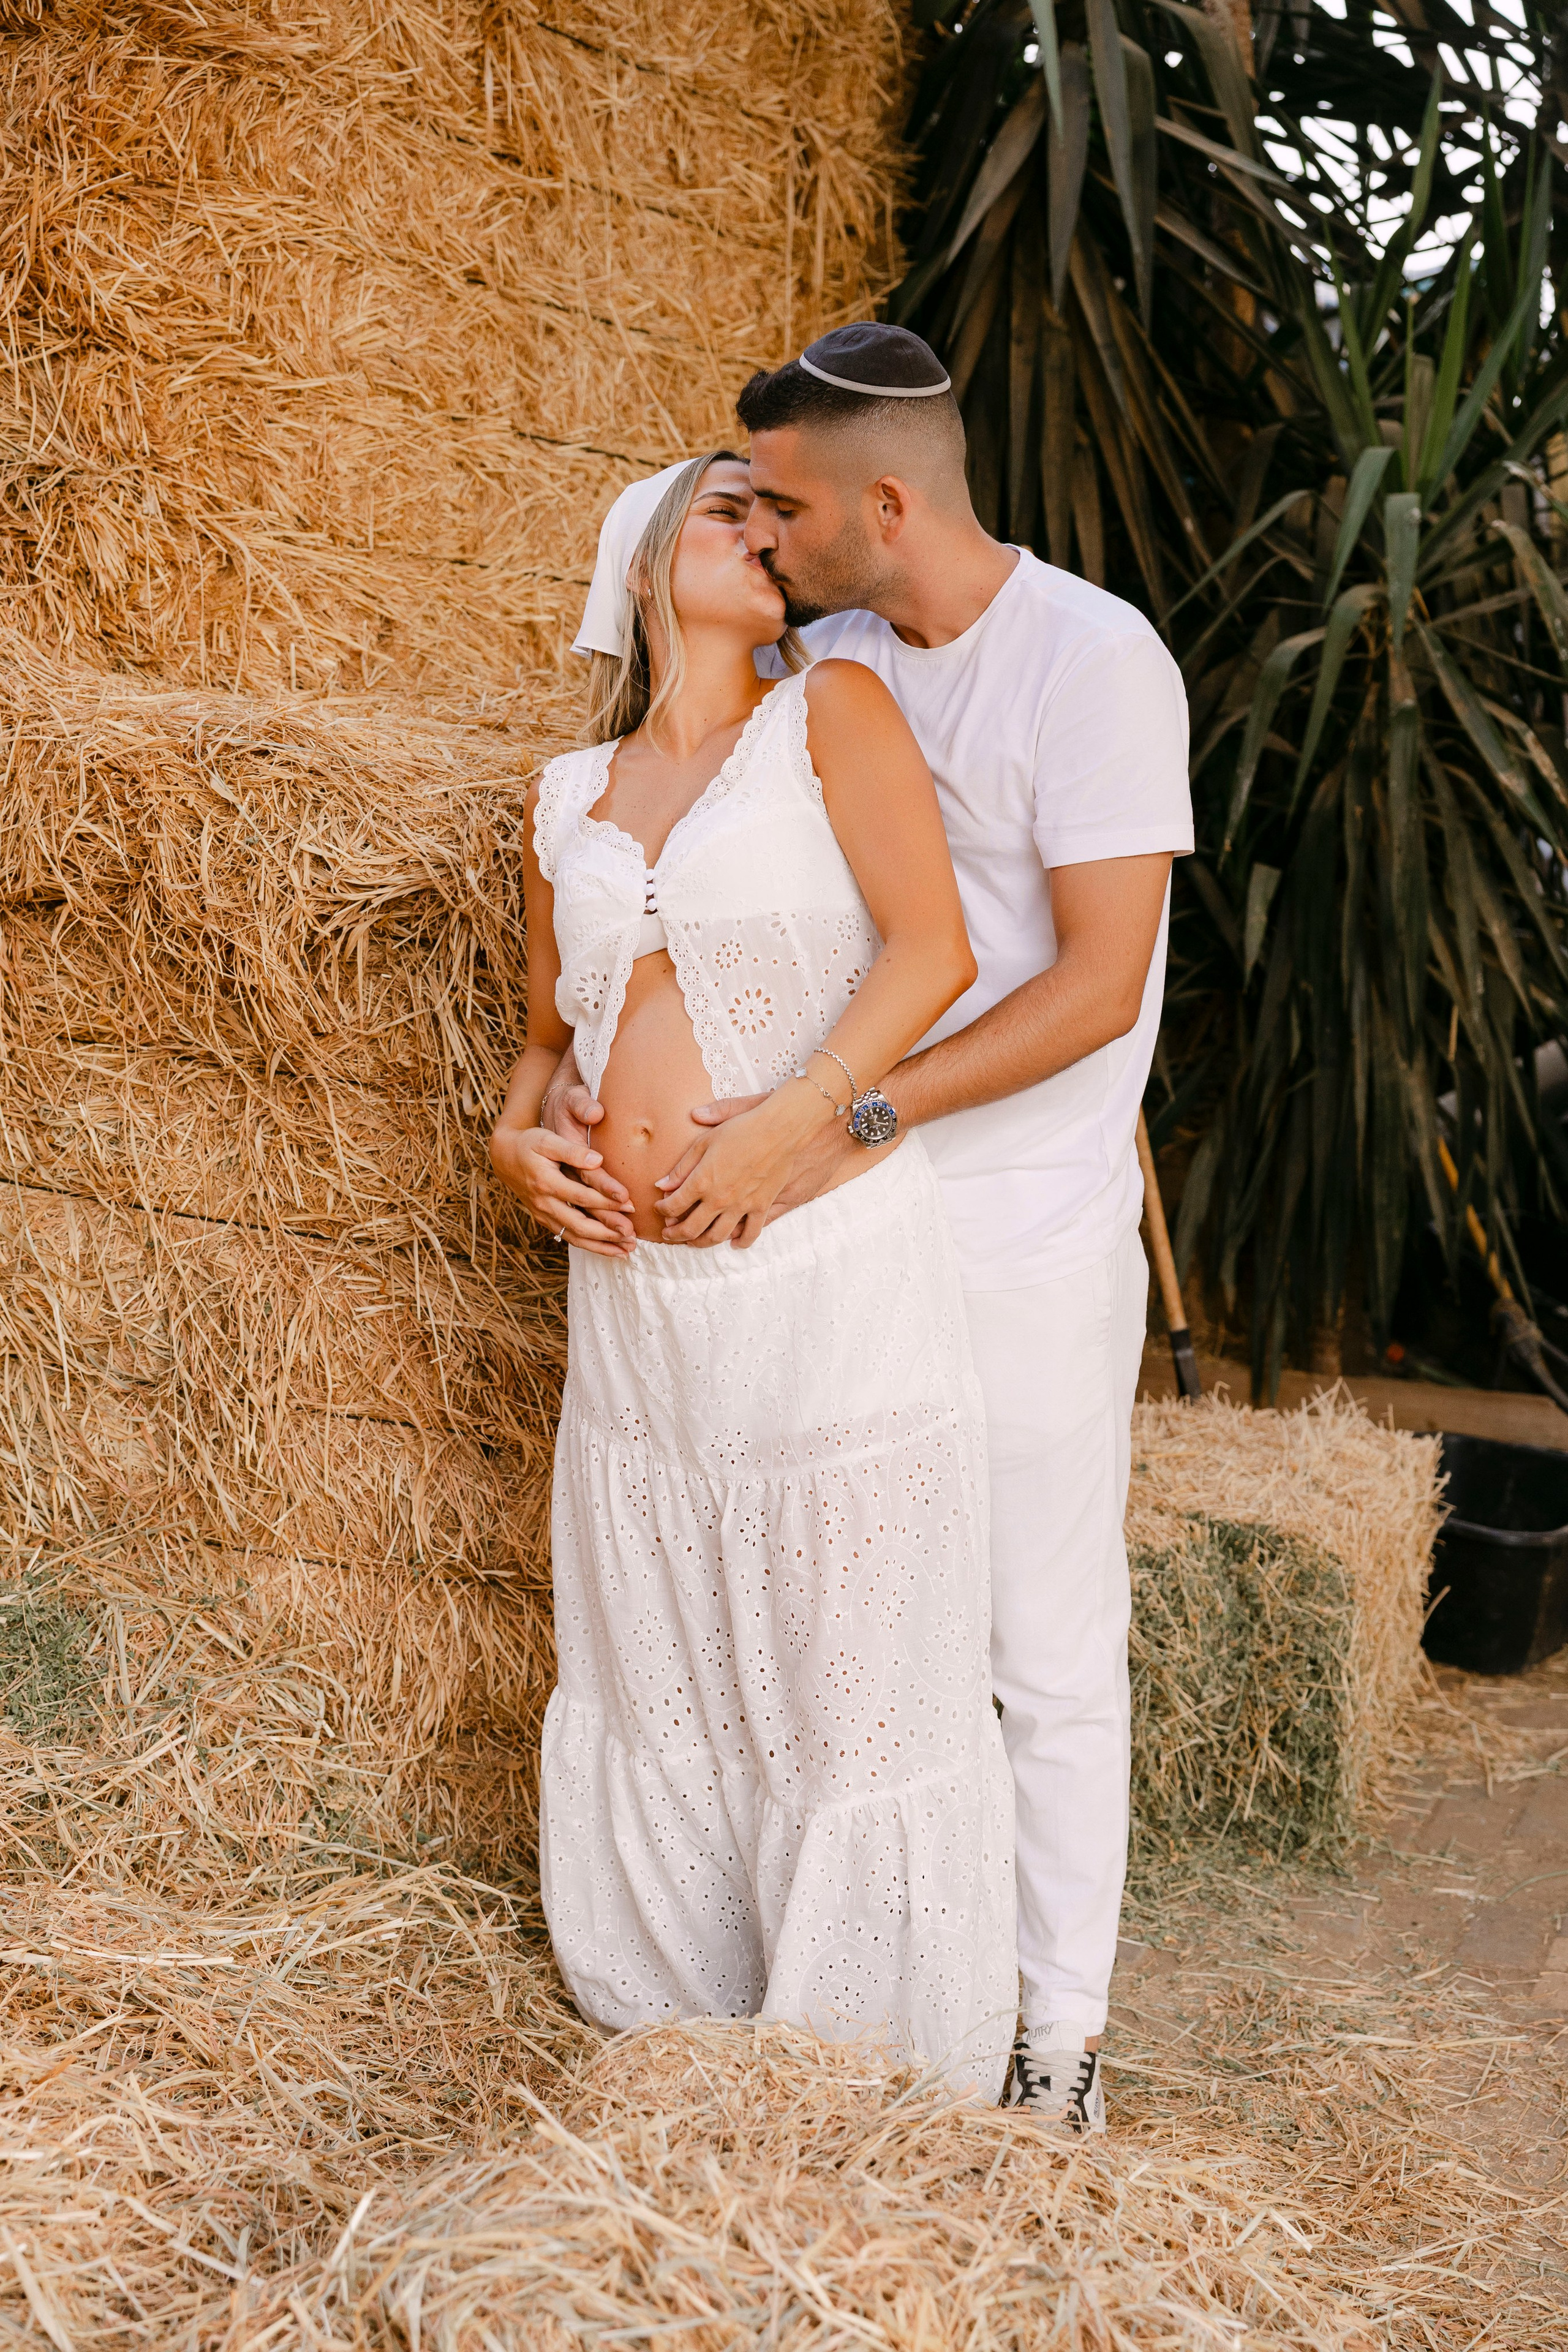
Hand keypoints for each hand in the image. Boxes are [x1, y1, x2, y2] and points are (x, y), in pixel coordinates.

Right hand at [490, 1118, 634, 1257]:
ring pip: (574, 1237)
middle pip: (579, 1224)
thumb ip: (572, 1151)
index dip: (606, 1201)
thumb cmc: (529, 1144)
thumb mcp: (547, 1140)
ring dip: (601, 1246)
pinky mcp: (545, 1220)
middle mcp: (544, 1204)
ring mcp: (544, 1215)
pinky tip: (610, 1249)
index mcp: (546, 1183)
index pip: (581, 1196)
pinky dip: (591, 1246)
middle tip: (633, 1236)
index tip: (630, 1204)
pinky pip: (569, 1237)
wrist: (505, 1157)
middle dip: (607, 1232)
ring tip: (627, 1251)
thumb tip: (597, 1160)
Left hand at [658, 1095, 860, 1239]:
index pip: (673, 1205)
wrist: (780, 1129)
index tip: (660, 1208)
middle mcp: (719, 1199)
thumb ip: (682, 1166)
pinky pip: (751, 1233)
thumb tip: (662, 1185)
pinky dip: (741, 1241)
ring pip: (716, 1236)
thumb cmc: (741, 1128)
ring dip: (700, 1242)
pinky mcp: (762, 1207)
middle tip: (668, 1234)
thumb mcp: (705, 1142)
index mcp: (702, 1181)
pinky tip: (733, 1243)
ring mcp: (742, 1206)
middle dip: (674, 1234)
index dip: (662, 1210)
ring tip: (693, 1242)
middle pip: (690, 1228)